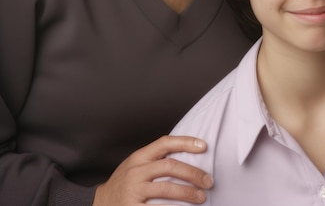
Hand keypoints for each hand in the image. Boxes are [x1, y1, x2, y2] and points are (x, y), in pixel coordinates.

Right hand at [93, 136, 211, 204]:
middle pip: (170, 167)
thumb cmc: (125, 182)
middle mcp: (136, 171)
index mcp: (140, 157)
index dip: (186, 142)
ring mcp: (134, 191)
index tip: (204, 146)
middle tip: (208, 181)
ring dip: (187, 193)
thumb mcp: (136, 164)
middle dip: (193, 173)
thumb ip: (157, 159)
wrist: (99, 203)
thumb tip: (190, 155)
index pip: (165, 142)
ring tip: (201, 197)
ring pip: (166, 189)